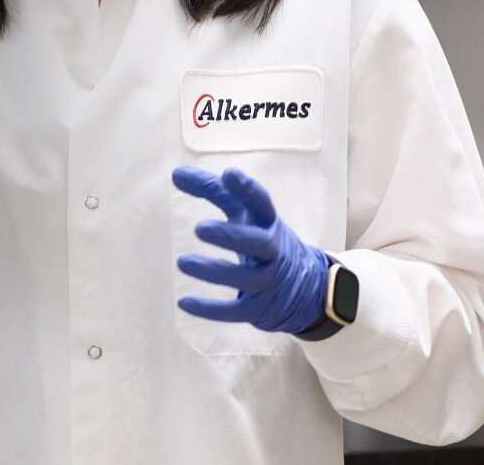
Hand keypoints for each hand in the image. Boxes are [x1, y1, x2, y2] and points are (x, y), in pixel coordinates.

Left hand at [171, 166, 329, 333]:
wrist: (307, 290)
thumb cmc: (263, 241)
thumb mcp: (246, 214)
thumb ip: (213, 191)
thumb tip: (176, 173)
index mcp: (268, 223)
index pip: (262, 203)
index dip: (248, 189)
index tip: (229, 174)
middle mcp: (273, 251)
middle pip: (258, 243)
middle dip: (231, 236)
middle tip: (199, 229)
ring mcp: (269, 281)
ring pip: (245, 278)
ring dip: (213, 271)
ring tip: (182, 262)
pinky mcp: (259, 308)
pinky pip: (235, 310)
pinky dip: (210, 309)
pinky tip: (184, 302)